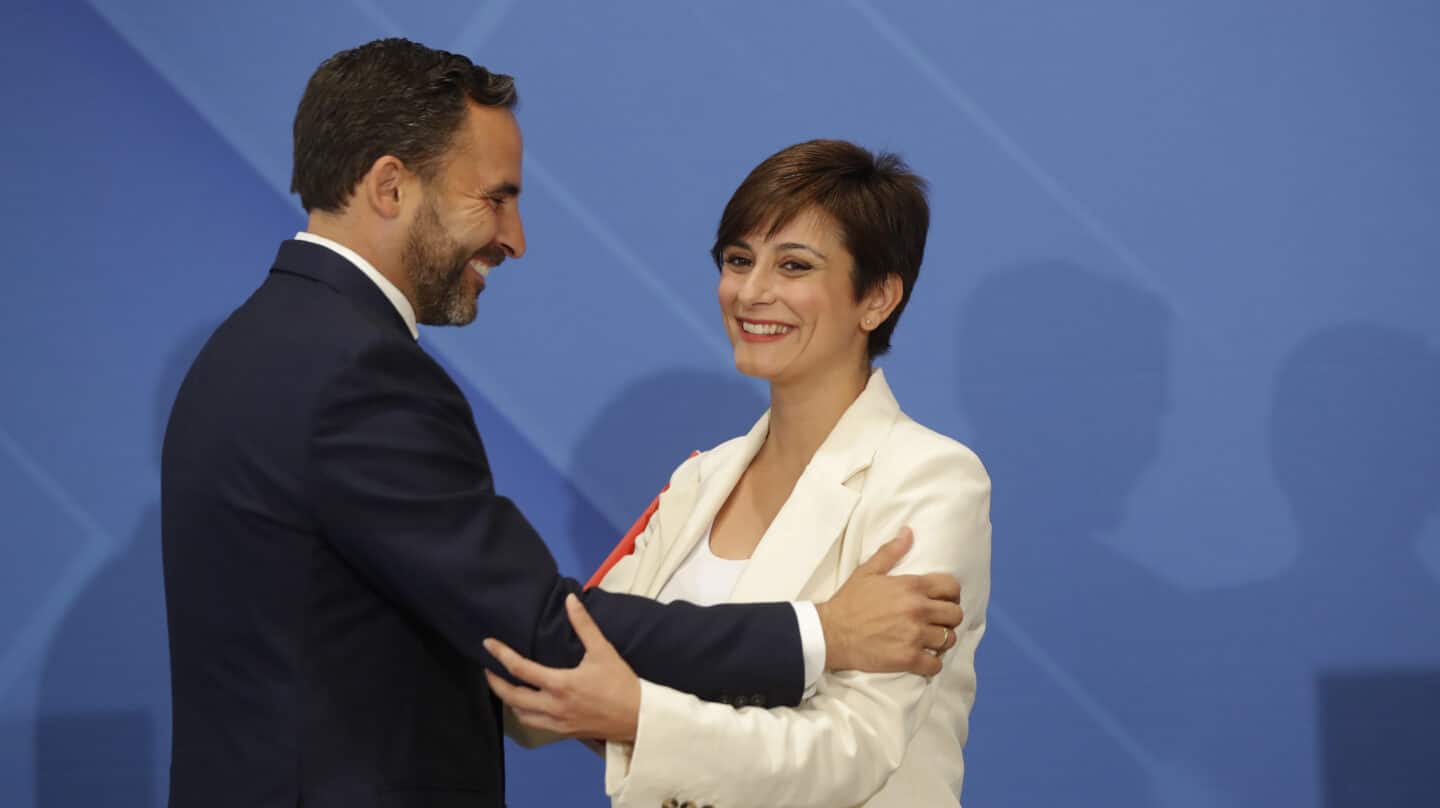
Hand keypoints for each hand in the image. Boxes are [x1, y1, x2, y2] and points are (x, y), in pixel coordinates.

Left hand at [483, 594, 641, 741]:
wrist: (638, 717)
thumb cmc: (620, 682)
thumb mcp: (603, 650)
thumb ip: (584, 625)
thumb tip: (570, 599)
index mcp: (560, 684)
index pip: (520, 669)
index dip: (501, 655)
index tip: (488, 644)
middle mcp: (553, 706)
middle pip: (512, 697)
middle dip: (495, 683)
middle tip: (487, 669)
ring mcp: (557, 723)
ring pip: (521, 714)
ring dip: (508, 701)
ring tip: (504, 686)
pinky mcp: (564, 733)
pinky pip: (535, 725)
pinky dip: (524, 713)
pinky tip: (525, 705)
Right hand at [815, 527, 962, 675]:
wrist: (830, 633)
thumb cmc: (849, 602)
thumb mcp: (867, 571)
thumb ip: (891, 551)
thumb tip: (909, 531)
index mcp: (911, 586)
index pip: (951, 587)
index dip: (952, 594)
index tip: (944, 600)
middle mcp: (917, 610)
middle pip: (955, 615)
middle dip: (949, 618)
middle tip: (938, 621)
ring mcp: (914, 635)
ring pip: (949, 639)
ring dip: (942, 640)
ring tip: (931, 640)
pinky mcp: (908, 658)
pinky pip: (936, 664)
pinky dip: (933, 663)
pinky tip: (924, 658)